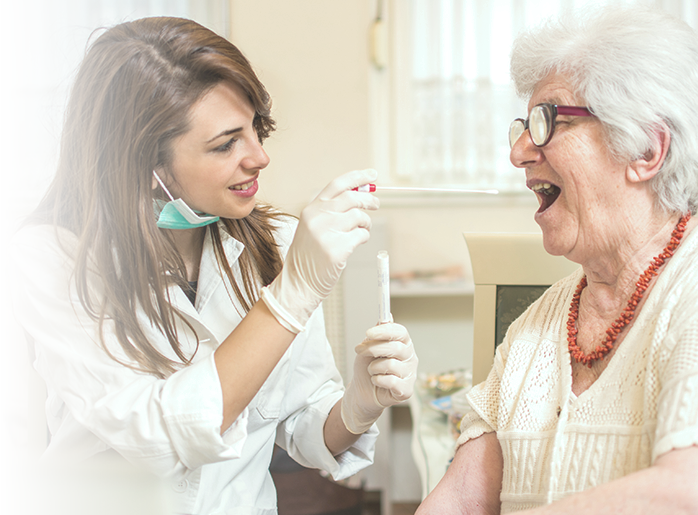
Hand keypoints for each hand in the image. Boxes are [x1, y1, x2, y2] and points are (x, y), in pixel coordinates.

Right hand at [261, 169, 379, 331]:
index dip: (357, 177)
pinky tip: (356, 243)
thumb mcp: (313, 227)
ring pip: (359, 217)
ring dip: (366, 223)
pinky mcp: (337, 249)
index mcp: (311, 210)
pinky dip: (364, 237)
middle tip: (376, 204)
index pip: (337, 185)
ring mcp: (326, 233)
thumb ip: (332, 210)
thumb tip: (362, 194)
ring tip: (362, 230)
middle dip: (368, 200)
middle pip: (352, 198)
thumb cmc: (309, 256)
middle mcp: (317, 218)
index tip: (372, 175)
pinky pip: (361, 235)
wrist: (298, 283)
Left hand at [341, 322, 418, 433]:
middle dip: (373, 349)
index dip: (385, 331)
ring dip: (373, 368)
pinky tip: (377, 381)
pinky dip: (377, 380)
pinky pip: (391, 381)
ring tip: (372, 371)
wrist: (361, 392)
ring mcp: (410, 374)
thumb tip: (387, 316)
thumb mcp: (367, 348)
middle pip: (395, 347)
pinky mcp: (406, 390)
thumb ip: (377, 334)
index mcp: (404, 344)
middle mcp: (410, 358)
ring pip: (390, 365)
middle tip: (359, 350)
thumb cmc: (367, 367)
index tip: (368, 332)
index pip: (400, 332)